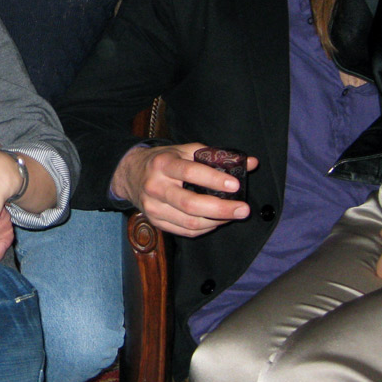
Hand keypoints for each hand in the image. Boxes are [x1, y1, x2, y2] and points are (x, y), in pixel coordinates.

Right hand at [112, 142, 252, 237]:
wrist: (130, 174)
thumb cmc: (164, 160)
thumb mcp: (185, 151)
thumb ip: (216, 156)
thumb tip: (251, 163)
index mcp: (163, 164)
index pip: (190, 172)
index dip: (214, 179)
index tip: (236, 185)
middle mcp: (156, 186)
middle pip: (190, 204)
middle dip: (220, 209)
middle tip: (243, 209)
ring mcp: (153, 207)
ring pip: (189, 222)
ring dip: (216, 221)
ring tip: (233, 215)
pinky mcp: (155, 221)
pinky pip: (184, 231)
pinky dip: (204, 228)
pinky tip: (216, 222)